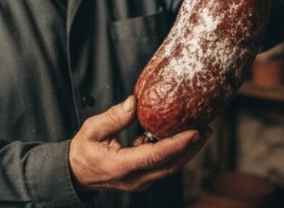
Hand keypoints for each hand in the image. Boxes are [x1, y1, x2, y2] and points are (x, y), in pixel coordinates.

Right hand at [69, 95, 210, 191]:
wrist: (76, 174)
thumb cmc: (83, 150)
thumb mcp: (91, 129)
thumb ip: (113, 117)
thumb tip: (134, 102)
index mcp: (122, 166)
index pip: (156, 156)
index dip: (178, 144)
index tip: (195, 132)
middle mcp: (135, 178)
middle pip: (171, 165)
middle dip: (192, 148)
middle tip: (207, 129)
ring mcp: (140, 181)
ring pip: (170, 167)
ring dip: (188, 151)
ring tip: (202, 132)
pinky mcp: (143, 178)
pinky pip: (164, 166)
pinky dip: (176, 153)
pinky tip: (182, 137)